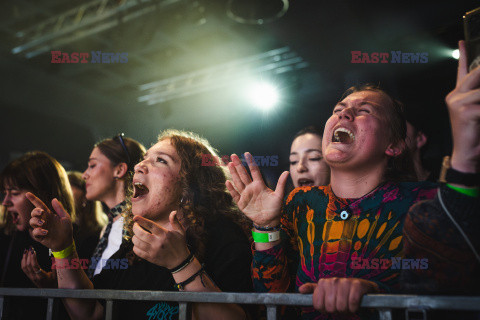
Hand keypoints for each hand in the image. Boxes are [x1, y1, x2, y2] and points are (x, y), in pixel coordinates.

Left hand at [21, 246, 56, 287]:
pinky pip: (24, 269)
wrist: (49, 290)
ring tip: (26, 251)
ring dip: (24, 258)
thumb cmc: (53, 283)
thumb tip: (55, 259)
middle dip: (28, 256)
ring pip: (24, 267)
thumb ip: (56, 267)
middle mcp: (34, 277)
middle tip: (30, 248)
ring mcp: (31, 277)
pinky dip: (23, 262)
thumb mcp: (56, 276)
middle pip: (28, 265)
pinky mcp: (29, 276)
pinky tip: (24, 257)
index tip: (34, 251)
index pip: (34, 266)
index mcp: (41, 276)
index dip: (33, 258)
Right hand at [26, 192, 73, 250]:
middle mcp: (43, 220)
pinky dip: (38, 231)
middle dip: (35, 211)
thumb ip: (59, 209)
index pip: (39, 205)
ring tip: (43, 223)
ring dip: (36, 221)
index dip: (33, 199)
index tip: (27, 194)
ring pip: (32, 222)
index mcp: (49, 214)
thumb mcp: (65, 217)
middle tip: (41, 212)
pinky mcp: (39, 236)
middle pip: (33, 213)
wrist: (66, 241)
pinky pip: (34, 233)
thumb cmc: (66, 229)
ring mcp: (41, 228)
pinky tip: (46, 232)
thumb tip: (53, 199)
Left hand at [132, 211, 189, 268]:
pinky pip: (137, 251)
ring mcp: (153, 251)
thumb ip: (175, 221)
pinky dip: (135, 247)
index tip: (135, 217)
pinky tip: (138, 244)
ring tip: (137, 235)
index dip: (142, 221)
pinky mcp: (150, 258)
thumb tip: (173, 212)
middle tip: (136, 226)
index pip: (150, 226)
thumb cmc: (180, 244)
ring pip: (137, 243)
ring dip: (134, 237)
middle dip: (135, 228)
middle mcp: (158, 242)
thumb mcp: (181, 232)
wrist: (179, 261)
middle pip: (141, 234)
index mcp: (164, 234)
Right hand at [225, 153, 288, 226]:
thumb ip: (281, 184)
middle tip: (233, 155)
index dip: (250, 162)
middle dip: (238, 165)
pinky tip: (228, 182)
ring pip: (238, 182)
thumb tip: (286, 172)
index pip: (254, 171)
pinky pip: (235, 195)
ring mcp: (245, 195)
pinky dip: (231, 189)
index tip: (246, 153)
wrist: (268, 221)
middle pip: (243, 174)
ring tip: (229, 164)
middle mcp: (251, 188)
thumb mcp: (279, 196)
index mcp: (259, 184)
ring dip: (234, 173)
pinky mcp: (241, 203)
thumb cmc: (275, 208)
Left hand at [299, 278, 378, 313]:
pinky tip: (355, 304)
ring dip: (346, 310)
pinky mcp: (358, 285)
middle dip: (336, 310)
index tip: (330, 305)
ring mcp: (345, 281)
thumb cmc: (341, 293)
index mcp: (323, 283)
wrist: (362, 289)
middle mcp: (333, 280)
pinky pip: (352, 303)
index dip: (324, 310)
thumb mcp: (326, 291)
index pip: (318, 305)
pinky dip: (354, 308)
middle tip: (341, 305)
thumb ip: (313, 290)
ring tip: (348, 304)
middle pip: (329, 307)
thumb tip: (300, 290)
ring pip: (341, 306)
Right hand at [445, 40, 479, 172]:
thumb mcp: (477, 110)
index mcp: (457, 95)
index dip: (463, 55)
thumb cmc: (474, 133)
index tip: (462, 41)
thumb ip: (478, 95)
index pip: (462, 71)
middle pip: (477, 74)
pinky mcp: (465, 112)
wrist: (468, 154)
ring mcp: (458, 103)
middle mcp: (454, 96)